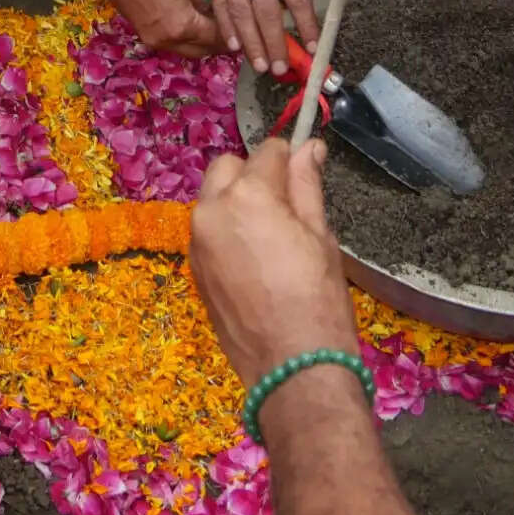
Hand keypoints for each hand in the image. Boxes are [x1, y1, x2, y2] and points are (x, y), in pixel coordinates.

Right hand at [183, 0, 317, 72]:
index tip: (313, 46)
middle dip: (277, 43)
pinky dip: (225, 27)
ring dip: (253, 43)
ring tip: (262, 65)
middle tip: (283, 68)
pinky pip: (219, 5)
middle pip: (270, 11)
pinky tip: (232, 45)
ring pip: (243, 14)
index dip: (305, 24)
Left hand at [190, 137, 354, 386]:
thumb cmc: (318, 299)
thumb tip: (310, 147)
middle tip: (286, 208)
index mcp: (248, 195)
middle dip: (255, 175)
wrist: (292, 367)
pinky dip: (226, 230)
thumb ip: (307, 186)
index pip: (268, 152)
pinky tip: (253, 260)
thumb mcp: (320, 236)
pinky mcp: (193, 267)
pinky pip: (207, 230)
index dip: (291, 160)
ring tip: (270, 236)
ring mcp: (197, 240)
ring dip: (236, 201)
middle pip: (229, 167)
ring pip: (213, 198)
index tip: (305, 175)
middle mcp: (212, 209)